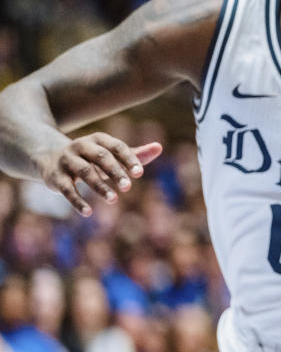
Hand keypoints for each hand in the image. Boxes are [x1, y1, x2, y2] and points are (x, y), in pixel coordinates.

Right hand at [37, 133, 161, 215]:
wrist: (49, 157)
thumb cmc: (91, 158)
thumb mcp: (111, 154)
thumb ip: (135, 153)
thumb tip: (159, 147)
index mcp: (99, 139)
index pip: (117, 147)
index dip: (128, 159)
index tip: (139, 173)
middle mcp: (81, 146)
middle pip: (101, 157)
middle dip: (115, 171)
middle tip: (128, 187)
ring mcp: (67, 160)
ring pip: (85, 172)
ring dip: (99, 186)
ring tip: (114, 199)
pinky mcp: (56, 176)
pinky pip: (67, 189)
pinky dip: (77, 201)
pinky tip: (88, 212)